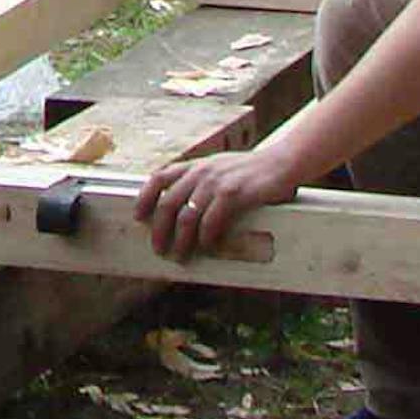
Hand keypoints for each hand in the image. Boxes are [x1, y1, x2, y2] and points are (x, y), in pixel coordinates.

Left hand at [134, 142, 299, 260]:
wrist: (281, 163)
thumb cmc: (250, 171)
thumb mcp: (218, 168)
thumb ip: (199, 180)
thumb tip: (181, 206)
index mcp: (195, 165)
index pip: (159, 178)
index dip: (144, 198)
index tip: (138, 216)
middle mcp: (201, 172)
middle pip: (168, 204)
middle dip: (159, 230)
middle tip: (158, 249)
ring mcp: (216, 183)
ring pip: (187, 217)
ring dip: (181, 241)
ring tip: (180, 256)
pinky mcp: (233, 194)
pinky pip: (211, 222)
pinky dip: (205, 238)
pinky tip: (207, 247)